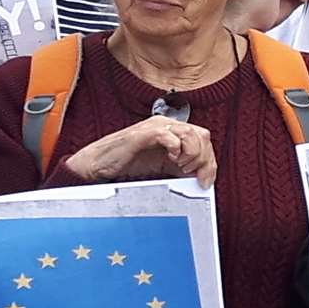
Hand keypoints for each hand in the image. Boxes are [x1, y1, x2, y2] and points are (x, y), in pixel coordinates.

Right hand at [63, 115, 217, 186]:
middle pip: (202, 135)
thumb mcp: (162, 169)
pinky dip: (175, 150)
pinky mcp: (143, 133)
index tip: (205, 182)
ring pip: (190, 133)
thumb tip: (201, 180)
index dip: (209, 162)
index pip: (204, 140)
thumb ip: (181, 169)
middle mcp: (167, 125)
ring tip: (181, 167)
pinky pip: (168, 135)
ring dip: (191, 154)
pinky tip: (170, 160)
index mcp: (173, 132)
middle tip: (191, 174)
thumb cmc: (127, 167)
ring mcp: (155, 127)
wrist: (98, 166)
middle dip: (203, 159)